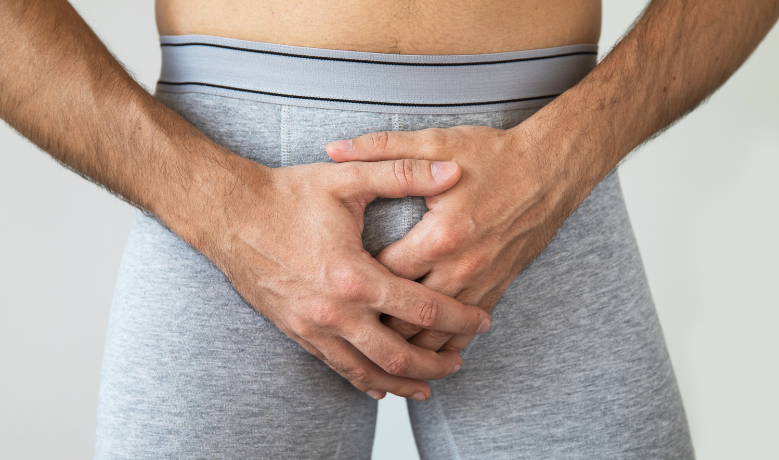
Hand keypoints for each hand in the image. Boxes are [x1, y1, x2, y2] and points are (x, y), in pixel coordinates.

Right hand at [198, 156, 491, 399]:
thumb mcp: (346, 178)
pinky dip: (363, 380)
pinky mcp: (295, 331)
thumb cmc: (285, 195)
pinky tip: (379, 386)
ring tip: (428, 386)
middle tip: (461, 361)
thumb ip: (402, 173)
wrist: (228, 214)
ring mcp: (313, 327)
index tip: (483, 321)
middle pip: (398, 354)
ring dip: (402, 381)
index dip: (460, 318)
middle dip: (436, 363)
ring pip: (366, 371)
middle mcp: (335, 311)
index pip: (423, 308)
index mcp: (354, 275)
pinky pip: (335, 367)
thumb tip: (452, 170)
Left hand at [327, 124, 594, 352]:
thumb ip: (382, 149)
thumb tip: (333, 148)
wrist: (551, 170)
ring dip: (406, 343)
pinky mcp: (498, 287)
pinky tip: (423, 351)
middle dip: (374, 323)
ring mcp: (481, 282)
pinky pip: (466, 331)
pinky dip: (442, 344)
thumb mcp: (436, 142)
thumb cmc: (492, 154)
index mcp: (439, 236)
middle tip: (345, 322)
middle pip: (406, 314)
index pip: (384, 275)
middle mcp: (461, 268)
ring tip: (376, 345)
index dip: (355, 285)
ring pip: (435, 333)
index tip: (332, 286)